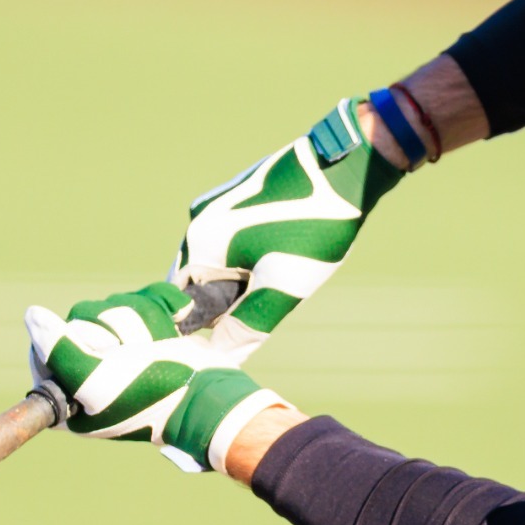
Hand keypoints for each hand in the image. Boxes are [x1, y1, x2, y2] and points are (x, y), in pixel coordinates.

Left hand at [25, 283, 292, 471]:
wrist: (213, 393)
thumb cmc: (154, 394)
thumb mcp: (97, 382)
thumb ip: (59, 350)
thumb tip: (32, 315)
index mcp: (68, 396)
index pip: (46, 344)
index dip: (73, 340)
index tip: (102, 355)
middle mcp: (89, 374)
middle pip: (81, 318)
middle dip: (117, 328)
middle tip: (137, 355)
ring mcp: (120, 352)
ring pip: (113, 305)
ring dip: (143, 319)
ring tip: (160, 346)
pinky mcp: (147, 333)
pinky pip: (141, 298)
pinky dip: (162, 305)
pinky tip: (176, 323)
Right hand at [172, 97, 403, 363]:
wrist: (346, 164)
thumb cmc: (314, 226)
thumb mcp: (283, 286)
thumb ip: (247, 326)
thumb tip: (219, 359)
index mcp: (200, 243)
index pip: (179, 302)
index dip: (200, 330)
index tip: (229, 344)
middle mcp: (199, 220)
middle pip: (198, 283)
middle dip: (224, 306)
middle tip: (264, 311)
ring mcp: (218, 204)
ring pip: (217, 262)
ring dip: (239, 283)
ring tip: (279, 283)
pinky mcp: (239, 196)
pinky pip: (231, 241)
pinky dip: (248, 260)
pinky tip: (282, 259)